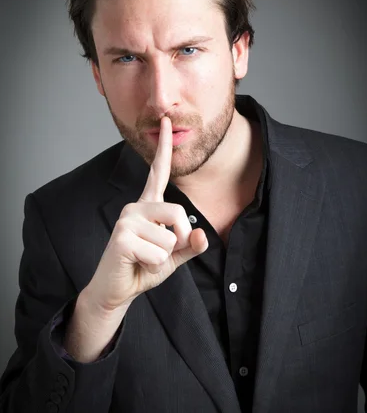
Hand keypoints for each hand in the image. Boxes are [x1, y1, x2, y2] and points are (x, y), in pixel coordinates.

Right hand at [85, 116, 208, 312]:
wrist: (116, 290)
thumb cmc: (143, 268)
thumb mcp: (173, 257)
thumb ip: (190, 246)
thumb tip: (203, 235)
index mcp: (148, 206)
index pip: (158, 172)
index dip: (164, 148)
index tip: (166, 122)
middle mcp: (136, 207)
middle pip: (178, 213)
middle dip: (180, 240)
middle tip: (162, 254)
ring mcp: (126, 219)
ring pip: (170, 239)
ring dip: (164, 258)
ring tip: (144, 259)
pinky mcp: (121, 236)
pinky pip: (158, 253)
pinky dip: (154, 266)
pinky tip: (137, 264)